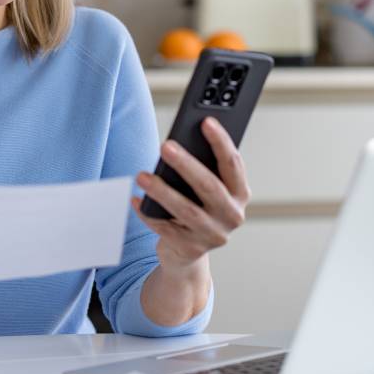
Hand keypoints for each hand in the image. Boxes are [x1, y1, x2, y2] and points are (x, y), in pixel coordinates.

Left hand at [132, 116, 250, 271]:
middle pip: (209, 186)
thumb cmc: (195, 207)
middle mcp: (232, 215)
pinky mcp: (190, 248)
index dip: (221, 142)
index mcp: (240, 194)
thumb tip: (177, 142)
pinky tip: (134, 199)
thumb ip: (201, 168)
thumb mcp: (203, 189)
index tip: (206, 121)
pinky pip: (165, 228)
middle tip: (165, 145)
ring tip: (141, 175)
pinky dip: (148, 214)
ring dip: (162, 191)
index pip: (233, 164)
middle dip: (186, 165)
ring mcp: (213, 235)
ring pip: (186, 210)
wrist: (186, 252)